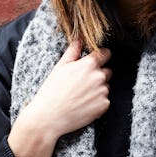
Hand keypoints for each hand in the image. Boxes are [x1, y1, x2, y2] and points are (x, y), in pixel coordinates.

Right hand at [8, 39, 111, 156]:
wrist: (48, 118)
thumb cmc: (51, 91)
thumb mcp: (60, 67)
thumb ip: (73, 51)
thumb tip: (79, 38)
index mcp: (89, 64)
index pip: (105, 54)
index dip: (101, 56)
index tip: (97, 60)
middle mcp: (99, 76)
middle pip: (107, 71)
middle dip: (98, 75)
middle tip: (82, 83)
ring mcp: (103, 92)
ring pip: (105, 87)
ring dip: (97, 89)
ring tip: (80, 96)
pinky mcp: (104, 106)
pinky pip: (105, 101)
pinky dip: (97, 103)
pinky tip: (83, 105)